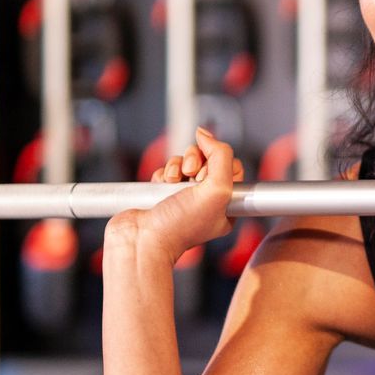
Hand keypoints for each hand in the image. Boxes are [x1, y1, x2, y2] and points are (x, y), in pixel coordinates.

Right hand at [103, 128, 245, 267]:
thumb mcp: (217, 189)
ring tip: (171, 182)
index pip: (232, 167)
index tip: (206, 177)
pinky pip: (166, 170)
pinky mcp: (162, 194)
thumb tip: (205, 133)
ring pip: (185, 162)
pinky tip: (159, 185)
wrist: (142, 240)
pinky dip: (162, 173)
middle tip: (189, 175)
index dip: (219, 163)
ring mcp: (183, 197)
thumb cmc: (181, 225)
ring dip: (176, 166)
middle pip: (207, 160)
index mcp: (226, 207)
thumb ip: (221, 156)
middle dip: (195, 160)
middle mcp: (206, 202)